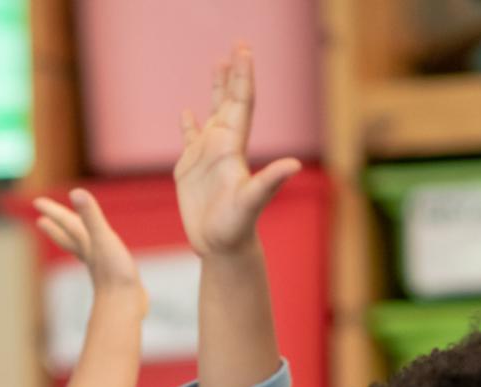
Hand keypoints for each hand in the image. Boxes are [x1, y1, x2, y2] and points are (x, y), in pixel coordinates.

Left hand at [33, 188, 146, 315]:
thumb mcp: (103, 238)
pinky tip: (102, 261)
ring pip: (83, 250)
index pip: (66, 223)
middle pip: (68, 237)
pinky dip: (98, 257)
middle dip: (56, 227)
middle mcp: (90, 254)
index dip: (53, 211)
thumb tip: (75, 193)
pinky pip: (101, 262)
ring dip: (75, 242)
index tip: (37, 202)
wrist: (124, 306)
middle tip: (41, 221)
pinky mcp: (113, 278)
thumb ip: (91, 216)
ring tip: (73, 238)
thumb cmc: (114, 273)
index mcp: (86, 243)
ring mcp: (100, 267)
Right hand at [174, 44, 301, 257]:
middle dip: (233, 73)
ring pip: (212, 115)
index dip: (242, 77)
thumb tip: (294, 165)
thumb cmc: (237, 228)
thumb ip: (270, 182)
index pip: (241, 104)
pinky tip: (186, 112)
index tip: (243, 51)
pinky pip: (189, 140)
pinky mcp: (189, 171)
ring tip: (217, 62)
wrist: (222, 247)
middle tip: (236, 45)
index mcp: (235, 148)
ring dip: (215, 90)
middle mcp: (223, 147)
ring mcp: (206, 158)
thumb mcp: (253, 203)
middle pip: (229, 101)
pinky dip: (188, 125)